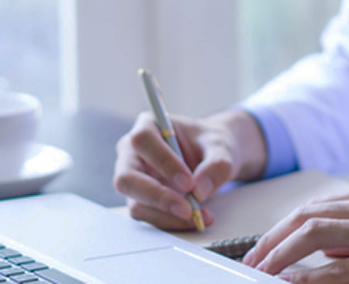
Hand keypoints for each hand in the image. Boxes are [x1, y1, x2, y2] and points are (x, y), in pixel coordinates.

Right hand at [113, 109, 264, 230]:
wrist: (214, 158)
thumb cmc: (211, 144)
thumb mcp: (222, 147)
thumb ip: (217, 164)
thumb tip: (200, 190)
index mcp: (147, 126)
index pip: (143, 141)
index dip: (163, 162)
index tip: (189, 182)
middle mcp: (133, 153)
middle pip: (126, 178)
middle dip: (157, 197)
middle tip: (188, 209)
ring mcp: (135, 180)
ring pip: (136, 204)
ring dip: (167, 216)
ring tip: (199, 216)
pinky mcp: (142, 201)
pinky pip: (149, 217)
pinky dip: (171, 223)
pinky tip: (194, 220)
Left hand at [241, 182, 348, 283]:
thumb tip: (333, 253)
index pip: (318, 206)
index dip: (286, 224)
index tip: (266, 243)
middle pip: (307, 215)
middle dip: (274, 237)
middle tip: (252, 259)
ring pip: (316, 233)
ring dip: (282, 252)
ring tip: (262, 269)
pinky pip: (344, 268)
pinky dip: (313, 275)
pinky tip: (294, 282)